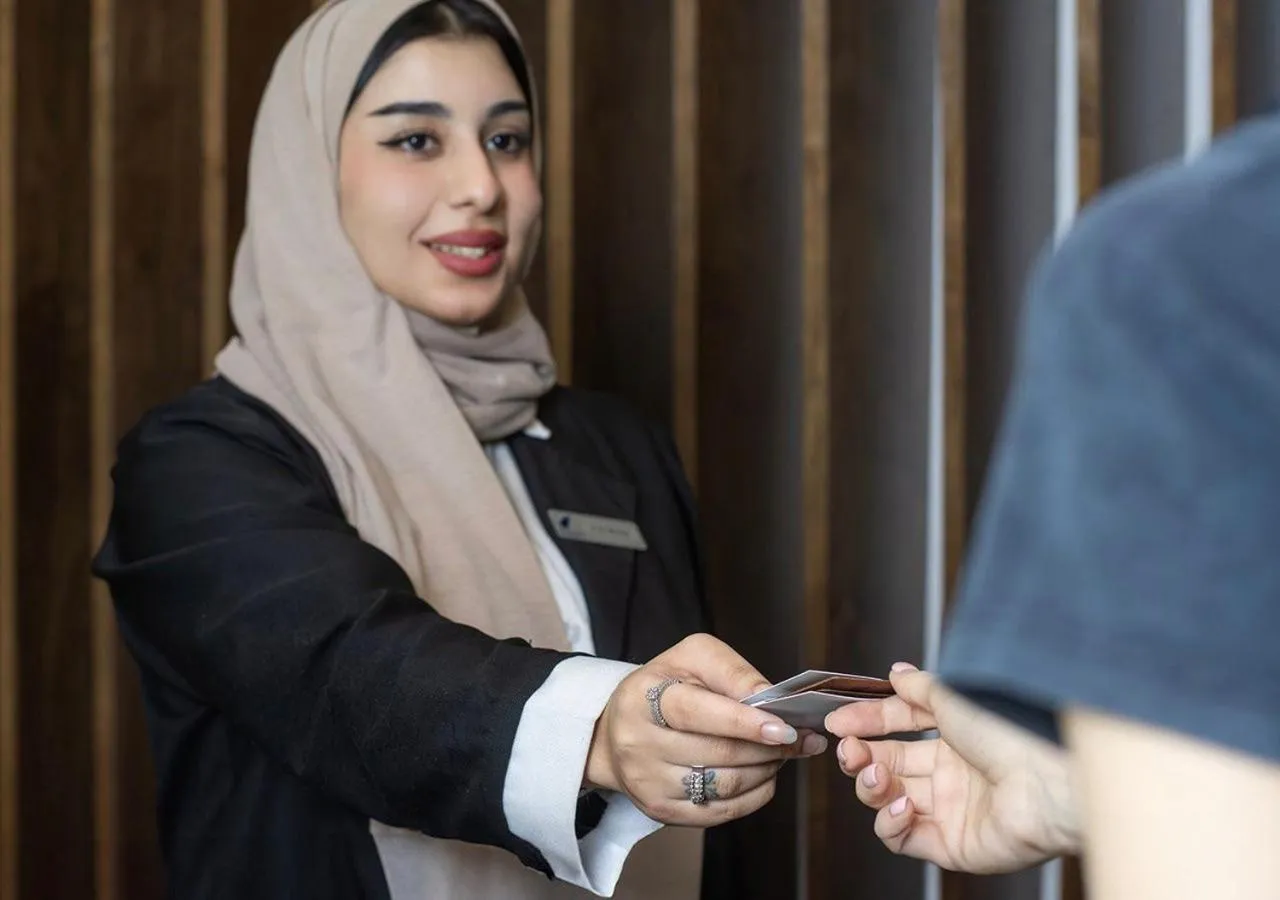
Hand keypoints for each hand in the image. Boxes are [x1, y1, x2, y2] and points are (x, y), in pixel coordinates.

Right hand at [585, 633, 827, 825]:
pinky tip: (763, 774)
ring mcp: (648, 782)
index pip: (697, 712)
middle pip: (718, 753)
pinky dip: (754, 793)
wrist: (614, 732)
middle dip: (768, 747)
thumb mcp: (692, 659)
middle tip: (798, 738)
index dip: (744, 722)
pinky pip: (722, 811)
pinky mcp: (661, 810)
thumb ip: (733, 673)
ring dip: (765, 770)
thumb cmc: (664, 688)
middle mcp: (639, 743)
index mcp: (643, 697)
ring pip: (724, 785)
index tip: (784, 728)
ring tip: (779, 753)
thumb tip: (773, 703)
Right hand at [825, 663, 1078, 873]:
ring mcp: (951, 811)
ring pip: (889, 801)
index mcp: (956, 738)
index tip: (838, 721)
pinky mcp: (952, 845)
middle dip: (861, 756)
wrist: (1046, 778)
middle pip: (889, 765)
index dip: (867, 723)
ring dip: (871, 786)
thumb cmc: (1008, 730)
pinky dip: (891, 823)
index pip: (898, 728)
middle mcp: (953, 775)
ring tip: (876, 773)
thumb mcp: (953, 695)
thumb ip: (918, 687)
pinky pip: (904, 839)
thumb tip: (895, 672)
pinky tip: (901, 805)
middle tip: (848, 750)